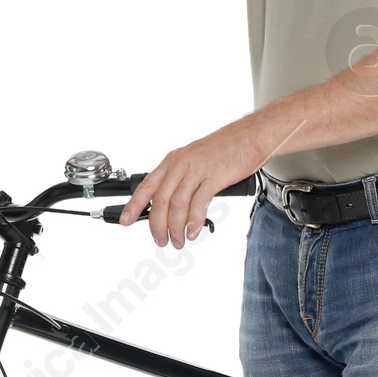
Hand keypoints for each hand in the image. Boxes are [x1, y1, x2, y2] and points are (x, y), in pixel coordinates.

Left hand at [120, 116, 272, 248]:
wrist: (252, 136)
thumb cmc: (227, 149)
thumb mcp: (196, 160)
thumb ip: (183, 179)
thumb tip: (172, 204)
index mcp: (173, 161)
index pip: (146, 185)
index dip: (134, 205)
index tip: (125, 220)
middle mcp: (181, 165)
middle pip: (159, 200)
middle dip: (156, 225)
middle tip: (161, 240)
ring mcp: (197, 170)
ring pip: (176, 204)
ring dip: (175, 228)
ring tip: (179, 240)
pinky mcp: (214, 177)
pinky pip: (198, 203)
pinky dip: (194, 221)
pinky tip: (193, 231)